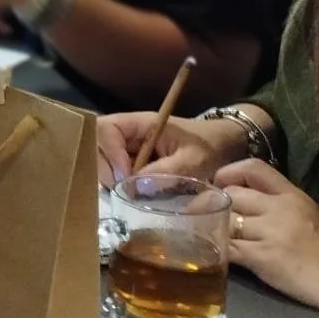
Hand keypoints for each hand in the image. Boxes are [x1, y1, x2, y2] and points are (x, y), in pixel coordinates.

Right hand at [95, 111, 241, 187]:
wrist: (221, 146)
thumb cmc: (208, 147)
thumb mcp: (193, 161)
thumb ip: (166, 172)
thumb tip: (136, 187)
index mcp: (142, 123)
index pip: (107, 129)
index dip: (109, 152)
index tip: (124, 176)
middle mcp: (129, 132)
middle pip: (97, 144)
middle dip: (105, 168)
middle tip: (122, 190)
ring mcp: (128, 146)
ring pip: (101, 158)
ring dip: (109, 177)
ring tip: (128, 194)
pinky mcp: (131, 160)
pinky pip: (113, 169)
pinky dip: (117, 183)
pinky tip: (131, 193)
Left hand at [218, 160, 318, 317]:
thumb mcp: (308, 215)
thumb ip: (279, 204)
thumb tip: (243, 199)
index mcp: (293, 195)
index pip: (253, 167)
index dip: (229, 172)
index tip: (218, 184)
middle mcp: (279, 208)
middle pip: (232, 194)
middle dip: (216, 204)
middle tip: (207, 215)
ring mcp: (270, 232)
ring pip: (225, 220)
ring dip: (214, 228)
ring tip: (209, 235)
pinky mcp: (262, 257)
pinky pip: (227, 247)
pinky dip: (215, 249)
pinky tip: (213, 253)